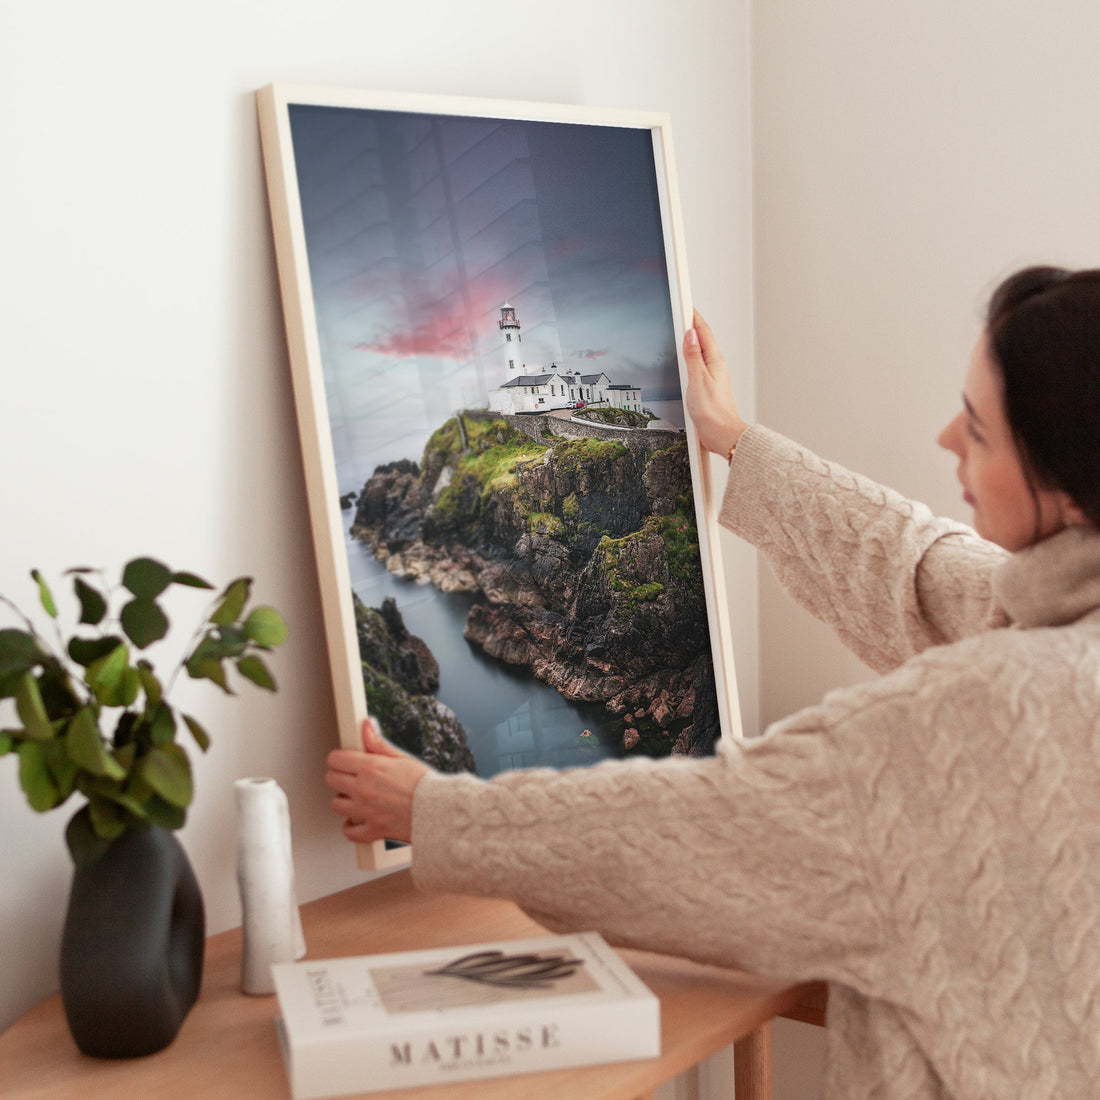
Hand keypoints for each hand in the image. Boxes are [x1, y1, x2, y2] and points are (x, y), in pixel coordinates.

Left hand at [325, 717, 429, 844]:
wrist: (440, 810)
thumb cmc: (425, 784)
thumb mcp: (401, 758)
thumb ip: (378, 743)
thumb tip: (367, 726)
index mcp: (371, 768)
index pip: (336, 759)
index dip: (339, 758)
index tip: (345, 760)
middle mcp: (364, 789)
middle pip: (331, 780)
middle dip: (339, 776)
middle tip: (351, 777)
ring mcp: (366, 811)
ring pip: (336, 805)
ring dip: (344, 800)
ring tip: (356, 797)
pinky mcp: (372, 829)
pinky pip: (350, 832)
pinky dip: (351, 827)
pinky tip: (358, 820)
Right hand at [683, 310, 748, 457]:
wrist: (721, 434)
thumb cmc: (713, 411)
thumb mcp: (698, 379)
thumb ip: (693, 356)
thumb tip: (690, 335)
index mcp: (714, 361)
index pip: (703, 332)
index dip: (694, 317)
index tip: (685, 304)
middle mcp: (715, 366)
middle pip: (702, 339)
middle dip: (692, 324)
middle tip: (683, 311)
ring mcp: (711, 376)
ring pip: (700, 352)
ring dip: (691, 340)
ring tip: (683, 329)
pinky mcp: (707, 387)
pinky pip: (697, 365)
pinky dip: (690, 357)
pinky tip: (685, 359)